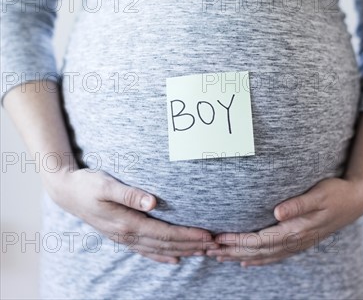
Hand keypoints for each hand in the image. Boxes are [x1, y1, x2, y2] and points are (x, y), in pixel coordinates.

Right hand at [47, 168, 216, 263]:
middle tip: (215, 246)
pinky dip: (162, 256)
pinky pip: (146, 250)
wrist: (67, 192)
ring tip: (203, 252)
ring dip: (182, 250)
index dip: (188, 236)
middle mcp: (127, 234)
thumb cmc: (89, 184)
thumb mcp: (107, 184)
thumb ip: (130, 194)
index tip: (208, 236)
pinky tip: (174, 258)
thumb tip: (153, 202)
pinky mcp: (121, 235)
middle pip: (166, 244)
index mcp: (127, 223)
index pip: (165, 233)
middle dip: (191, 245)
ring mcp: (124, 237)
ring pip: (159, 249)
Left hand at [205, 177, 362, 266]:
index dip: (238, 241)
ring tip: (220, 258)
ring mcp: (297, 243)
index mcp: (296, 229)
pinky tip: (246, 262)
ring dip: (241, 257)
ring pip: (264, 256)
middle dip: (232, 251)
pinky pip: (275, 255)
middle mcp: (295, 240)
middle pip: (258, 251)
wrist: (355, 201)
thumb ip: (298, 204)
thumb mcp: (319, 194)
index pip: (260, 240)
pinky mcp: (299, 241)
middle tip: (209, 251)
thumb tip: (277, 212)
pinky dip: (258, 260)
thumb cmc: (335, 193)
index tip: (219, 239)